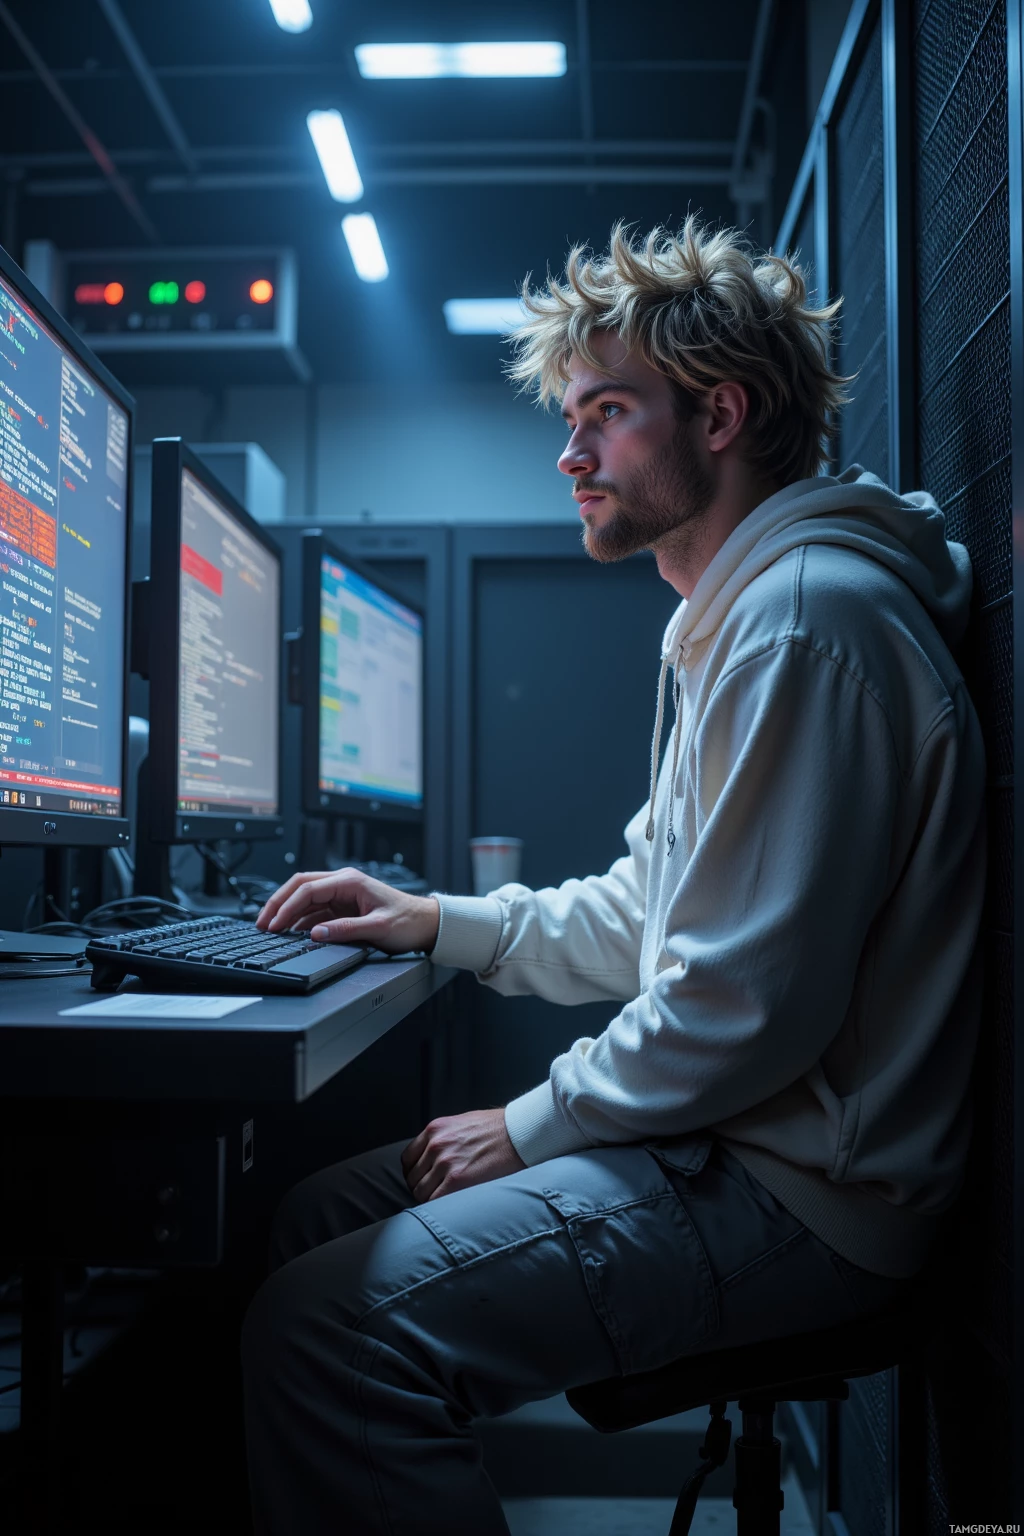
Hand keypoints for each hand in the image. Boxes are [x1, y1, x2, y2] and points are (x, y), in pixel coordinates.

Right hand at [255, 869, 440, 953]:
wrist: (426, 924)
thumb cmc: (408, 922)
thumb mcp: (377, 928)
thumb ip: (346, 930)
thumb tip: (316, 933)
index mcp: (349, 881)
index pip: (308, 888)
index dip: (287, 906)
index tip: (273, 923)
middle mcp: (343, 883)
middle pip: (300, 887)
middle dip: (278, 904)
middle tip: (262, 923)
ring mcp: (342, 895)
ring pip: (304, 899)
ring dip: (287, 913)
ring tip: (270, 930)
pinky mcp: (342, 908)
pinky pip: (314, 911)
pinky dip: (300, 921)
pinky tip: (291, 932)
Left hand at [401, 1109, 525, 1201]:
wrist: (519, 1134)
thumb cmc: (495, 1130)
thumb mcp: (461, 1124)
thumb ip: (442, 1139)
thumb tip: (430, 1160)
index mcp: (434, 1129)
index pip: (407, 1159)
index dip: (415, 1173)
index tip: (424, 1180)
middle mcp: (436, 1145)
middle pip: (413, 1178)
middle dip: (423, 1187)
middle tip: (437, 1193)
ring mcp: (445, 1163)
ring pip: (421, 1192)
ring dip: (430, 1199)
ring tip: (447, 1200)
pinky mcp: (457, 1180)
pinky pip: (434, 1201)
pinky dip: (439, 1207)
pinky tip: (451, 1205)